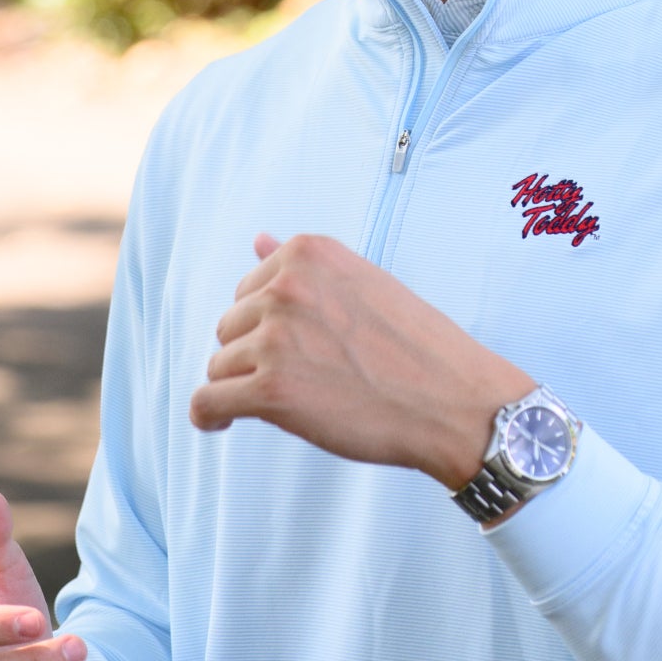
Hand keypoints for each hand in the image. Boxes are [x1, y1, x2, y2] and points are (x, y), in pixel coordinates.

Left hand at [190, 233, 533, 490]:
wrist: (455, 401)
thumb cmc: (416, 347)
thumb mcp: (361, 283)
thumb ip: (302, 267)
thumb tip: (257, 238)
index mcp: (308, 252)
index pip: (250, 289)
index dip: (272, 325)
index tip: (306, 348)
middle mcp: (285, 286)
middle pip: (230, 326)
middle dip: (256, 354)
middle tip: (309, 378)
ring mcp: (275, 338)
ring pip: (220, 365)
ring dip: (244, 387)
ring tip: (292, 403)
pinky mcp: (270, 390)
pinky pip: (206, 402)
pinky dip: (208, 416)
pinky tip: (223, 422)